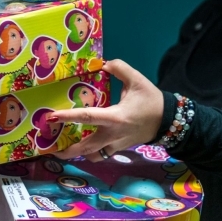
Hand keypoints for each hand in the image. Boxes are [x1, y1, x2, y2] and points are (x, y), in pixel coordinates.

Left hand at [49, 59, 163, 161]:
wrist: (169, 121)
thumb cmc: (151, 101)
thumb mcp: (137, 80)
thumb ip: (119, 68)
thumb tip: (102, 64)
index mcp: (115, 117)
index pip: (87, 117)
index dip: (68, 117)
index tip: (52, 117)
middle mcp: (112, 134)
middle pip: (86, 148)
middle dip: (69, 151)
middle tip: (53, 149)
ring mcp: (116, 144)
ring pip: (94, 156)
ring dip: (80, 154)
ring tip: (66, 150)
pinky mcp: (120, 148)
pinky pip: (102, 154)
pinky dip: (92, 153)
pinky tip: (85, 147)